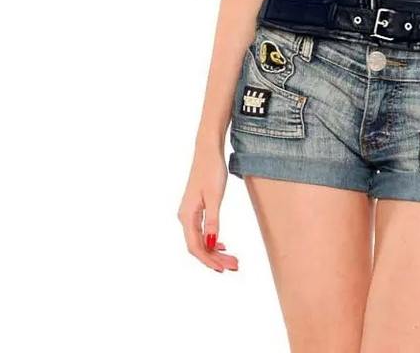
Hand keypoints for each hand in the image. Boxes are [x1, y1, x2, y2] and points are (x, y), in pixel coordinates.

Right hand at [177, 145, 239, 272]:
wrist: (208, 151)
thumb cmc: (212, 170)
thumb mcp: (215, 197)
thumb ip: (213, 221)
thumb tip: (212, 244)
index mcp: (187, 216)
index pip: (195, 247)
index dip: (209, 260)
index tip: (224, 269)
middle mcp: (185, 217)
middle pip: (198, 246)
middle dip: (215, 259)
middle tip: (234, 266)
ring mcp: (189, 213)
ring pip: (200, 240)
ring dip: (215, 251)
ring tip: (232, 259)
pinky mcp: (195, 209)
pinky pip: (201, 231)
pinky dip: (212, 241)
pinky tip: (222, 245)